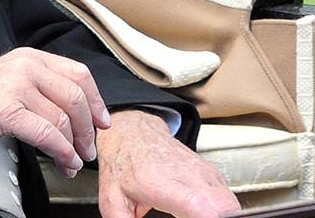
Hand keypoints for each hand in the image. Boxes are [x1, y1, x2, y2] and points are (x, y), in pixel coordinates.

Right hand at [0, 47, 109, 175]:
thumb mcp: (7, 80)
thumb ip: (38, 86)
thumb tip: (72, 111)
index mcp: (27, 57)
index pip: (78, 73)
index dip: (96, 101)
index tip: (102, 121)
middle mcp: (24, 67)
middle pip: (75, 97)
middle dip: (88, 129)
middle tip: (88, 148)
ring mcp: (14, 87)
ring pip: (63, 119)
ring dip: (74, 147)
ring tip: (72, 161)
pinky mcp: (6, 110)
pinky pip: (48, 135)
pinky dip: (61, 153)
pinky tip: (62, 161)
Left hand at [96, 109, 238, 217]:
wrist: (132, 133)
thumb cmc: (123, 162)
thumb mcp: (112, 198)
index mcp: (162, 183)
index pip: (201, 207)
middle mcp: (188, 175)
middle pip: (224, 209)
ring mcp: (204, 172)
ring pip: (231, 205)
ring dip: (221, 216)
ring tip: (193, 216)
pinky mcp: (213, 173)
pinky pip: (229, 199)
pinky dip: (222, 210)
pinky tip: (202, 211)